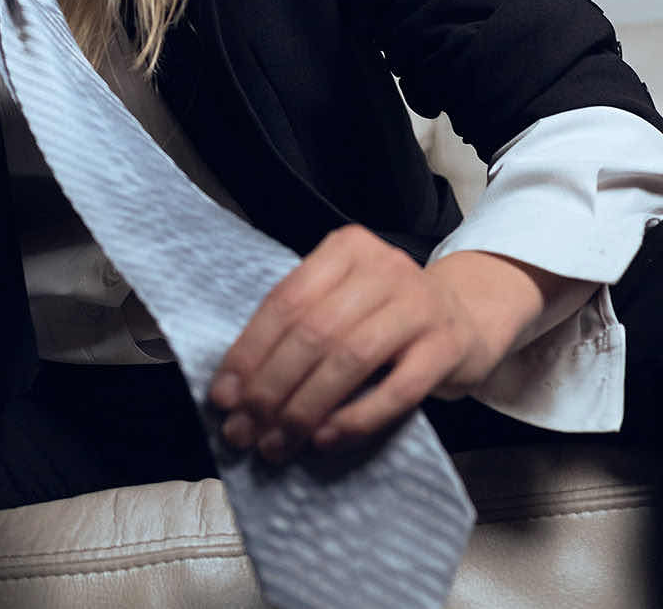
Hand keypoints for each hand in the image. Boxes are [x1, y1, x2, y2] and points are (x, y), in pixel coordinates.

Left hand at [208, 227, 528, 462]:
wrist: (467, 314)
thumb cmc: (386, 313)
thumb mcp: (342, 299)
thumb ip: (298, 326)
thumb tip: (235, 385)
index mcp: (346, 248)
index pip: (285, 300)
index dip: (249, 352)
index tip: (223, 396)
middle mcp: (383, 267)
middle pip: (313, 332)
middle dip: (271, 388)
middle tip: (244, 430)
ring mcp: (419, 305)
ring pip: (349, 359)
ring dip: (305, 408)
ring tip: (277, 443)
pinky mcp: (446, 346)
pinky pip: (396, 390)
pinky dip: (355, 418)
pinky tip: (325, 438)